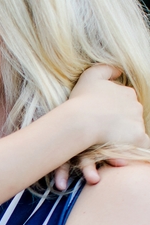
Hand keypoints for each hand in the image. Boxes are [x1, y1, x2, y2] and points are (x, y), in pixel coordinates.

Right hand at [53, 64, 149, 189]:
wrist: (80, 120)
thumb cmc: (82, 100)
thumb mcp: (91, 76)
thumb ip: (106, 69)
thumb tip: (119, 70)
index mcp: (127, 93)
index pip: (126, 102)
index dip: (115, 111)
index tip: (104, 118)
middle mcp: (135, 105)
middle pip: (132, 117)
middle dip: (122, 125)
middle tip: (107, 134)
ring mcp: (137, 122)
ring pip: (135, 131)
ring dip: (126, 139)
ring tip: (112, 146)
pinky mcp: (137, 137)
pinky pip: (144, 146)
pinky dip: (139, 150)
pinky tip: (131, 155)